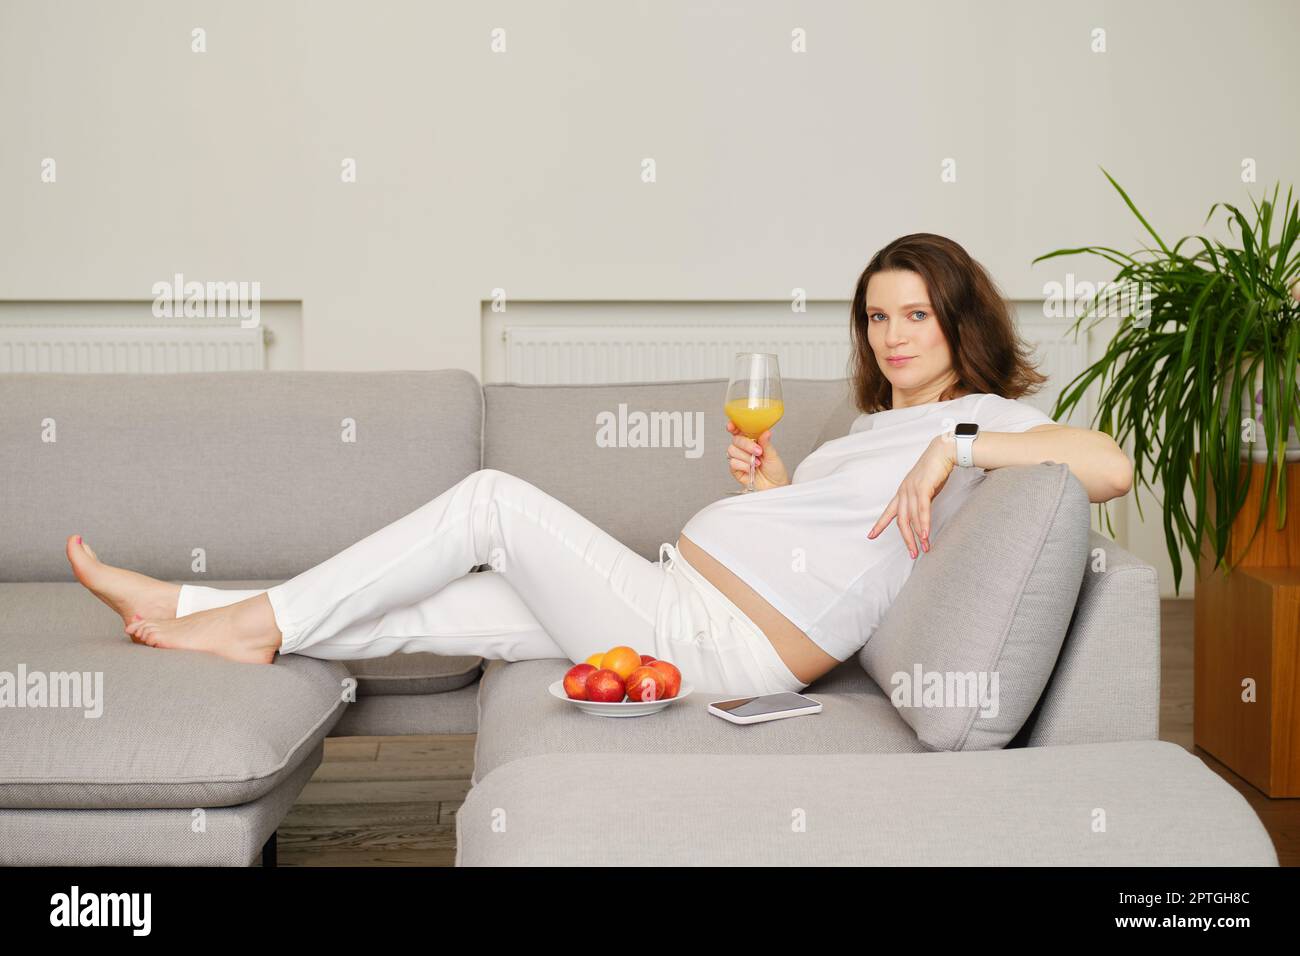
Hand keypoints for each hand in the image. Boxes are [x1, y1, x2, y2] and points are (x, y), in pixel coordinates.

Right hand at [725, 419, 789, 489]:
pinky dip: (743, 466)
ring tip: (757, 463)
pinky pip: (733, 463)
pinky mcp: (736, 470)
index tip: (731, 426)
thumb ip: (766, 443)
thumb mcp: (773, 455)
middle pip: (736, 440)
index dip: (733, 426)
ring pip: (732, 450)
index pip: (739, 431)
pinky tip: (750, 469)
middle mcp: (744, 449)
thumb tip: (765, 432)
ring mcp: (739, 459)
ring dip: (746, 457)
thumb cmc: (775, 471)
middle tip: (758, 451)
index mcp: (753, 441)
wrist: (775, 487)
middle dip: (746, 445)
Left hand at [867, 434, 956, 557]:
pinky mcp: (923, 487)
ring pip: (912, 517)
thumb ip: (921, 502)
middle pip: (901, 520)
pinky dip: (923, 523)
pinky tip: (925, 534)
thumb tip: (922, 516)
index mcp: (903, 492)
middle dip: (906, 539)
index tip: (871, 536)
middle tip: (912, 554)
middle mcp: (904, 492)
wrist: (943, 451)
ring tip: (923, 548)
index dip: (879, 525)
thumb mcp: (925, 489)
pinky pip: (922, 509)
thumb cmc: (935, 470)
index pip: (889, 512)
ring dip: (917, 535)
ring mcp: (912, 489)